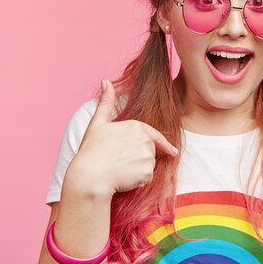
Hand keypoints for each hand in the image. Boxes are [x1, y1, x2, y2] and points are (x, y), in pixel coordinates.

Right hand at [68, 79, 178, 195]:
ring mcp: (148, 156)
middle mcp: (145, 140)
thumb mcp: (97, 124)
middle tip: (118, 162)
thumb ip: (105, 102)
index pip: (154, 136)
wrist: (89, 177)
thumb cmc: (91, 151)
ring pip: (148, 166)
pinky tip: (123, 179)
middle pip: (150, 152)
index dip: (163, 144)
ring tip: (119, 169)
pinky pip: (146, 179)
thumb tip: (106, 81)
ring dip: (138, 171)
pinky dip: (138, 181)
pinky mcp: (147, 172)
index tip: (172, 151)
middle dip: (139, 159)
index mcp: (136, 126)